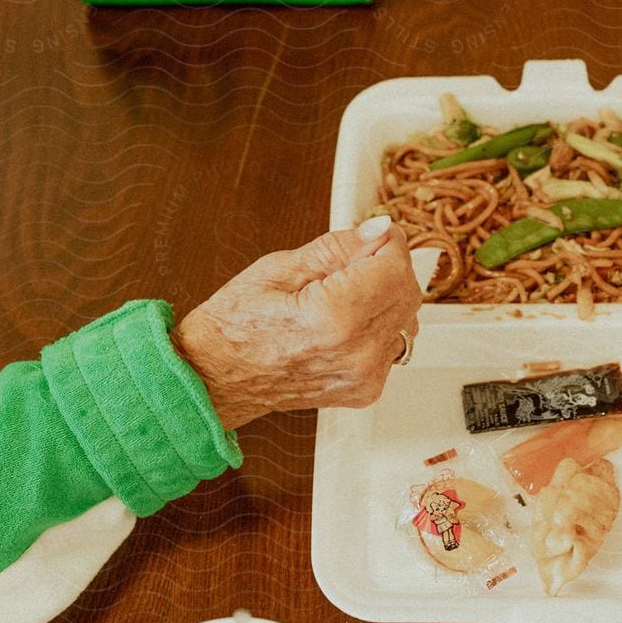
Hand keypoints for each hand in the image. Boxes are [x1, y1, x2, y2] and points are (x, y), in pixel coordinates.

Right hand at [172, 217, 421, 428]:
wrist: (214, 378)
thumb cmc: (234, 325)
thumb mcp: (280, 268)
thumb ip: (339, 248)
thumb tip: (379, 231)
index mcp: (335, 317)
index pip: (394, 267)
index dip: (389, 244)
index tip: (376, 235)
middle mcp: (357, 352)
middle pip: (407, 294)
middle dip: (390, 268)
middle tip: (356, 260)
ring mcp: (364, 376)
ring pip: (405, 320)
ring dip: (385, 298)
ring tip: (344, 294)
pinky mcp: (365, 391)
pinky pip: (392, 346)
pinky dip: (378, 327)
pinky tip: (345, 323)